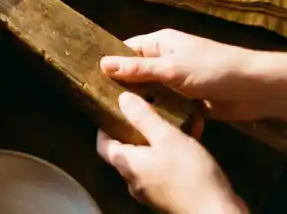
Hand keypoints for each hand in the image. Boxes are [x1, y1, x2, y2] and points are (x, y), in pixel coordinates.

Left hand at [97, 92, 245, 213]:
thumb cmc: (188, 174)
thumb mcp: (167, 138)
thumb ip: (143, 117)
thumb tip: (122, 99)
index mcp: (126, 165)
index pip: (103, 144)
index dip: (105, 126)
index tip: (115, 109)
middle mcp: (135, 180)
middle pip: (127, 151)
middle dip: (136, 130)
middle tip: (147, 110)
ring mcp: (153, 191)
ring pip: (150, 159)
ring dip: (160, 139)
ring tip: (173, 120)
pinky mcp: (172, 196)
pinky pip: (167, 168)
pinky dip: (174, 152)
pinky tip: (192, 136)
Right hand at [101, 29, 286, 121]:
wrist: (252, 89)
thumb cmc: (211, 69)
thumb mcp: (170, 68)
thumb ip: (137, 69)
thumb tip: (102, 63)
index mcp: (160, 43)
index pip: (127, 50)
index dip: (110, 62)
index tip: (89, 77)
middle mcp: (165, 60)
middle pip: (136, 73)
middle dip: (122, 87)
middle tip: (99, 104)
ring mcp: (177, 82)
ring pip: (151, 93)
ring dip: (141, 104)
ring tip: (114, 118)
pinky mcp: (188, 101)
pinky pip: (166, 107)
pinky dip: (158, 115)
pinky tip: (141, 127)